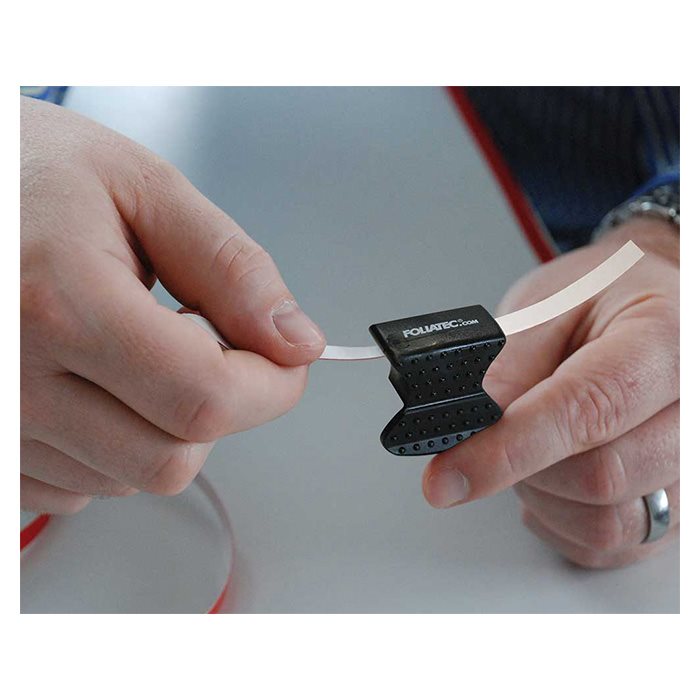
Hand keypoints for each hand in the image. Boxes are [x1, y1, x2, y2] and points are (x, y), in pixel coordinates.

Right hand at [21, 97, 324, 513]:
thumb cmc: (30, 177)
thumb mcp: (144, 190)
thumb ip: (232, 271)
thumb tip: (296, 342)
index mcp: (59, 303)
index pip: (204, 399)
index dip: (269, 388)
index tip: (283, 361)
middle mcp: (12, 381)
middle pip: (172, 458)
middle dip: (218, 408)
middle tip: (205, 346)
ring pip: (131, 477)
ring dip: (162, 424)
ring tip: (130, 349)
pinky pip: (80, 488)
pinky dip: (111, 443)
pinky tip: (92, 381)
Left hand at [422, 221, 678, 568]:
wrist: (652, 307)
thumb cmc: (608, 296)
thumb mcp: (550, 305)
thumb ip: (510, 366)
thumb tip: (469, 428)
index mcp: (668, 341)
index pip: (589, 409)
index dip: (509, 448)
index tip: (448, 475)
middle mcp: (695, 412)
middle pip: (600, 477)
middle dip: (523, 466)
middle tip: (495, 435)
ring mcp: (690, 469)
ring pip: (605, 525)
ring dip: (542, 496)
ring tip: (531, 446)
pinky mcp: (676, 510)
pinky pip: (608, 548)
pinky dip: (560, 520)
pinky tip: (553, 477)